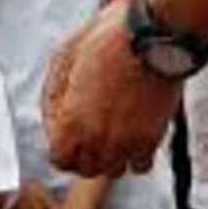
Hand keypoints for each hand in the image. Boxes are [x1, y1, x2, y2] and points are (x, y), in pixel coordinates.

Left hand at [43, 0, 182, 176]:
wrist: (153, 38)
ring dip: (108, 156)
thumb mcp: (64, 59)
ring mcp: (127, 143)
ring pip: (112, 170)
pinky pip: (140, 165)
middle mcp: (98, 140)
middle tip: (88, 128)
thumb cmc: (107, 41)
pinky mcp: (153, 139)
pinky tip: (131, 133)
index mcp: (72, 121)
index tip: (67, 126)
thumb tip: (54, 114)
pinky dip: (134, 155)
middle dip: (82, 152)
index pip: (59, 159)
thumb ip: (54, 94)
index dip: (60, 143)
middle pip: (85, 169)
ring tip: (110, 130)